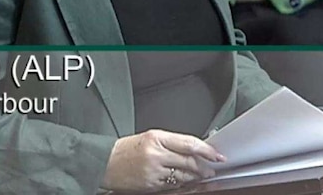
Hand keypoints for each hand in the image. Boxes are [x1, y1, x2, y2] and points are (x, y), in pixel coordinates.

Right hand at [101, 129, 225, 191]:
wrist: (105, 162)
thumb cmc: (126, 149)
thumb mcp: (149, 137)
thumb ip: (171, 142)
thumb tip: (192, 149)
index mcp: (156, 138)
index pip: (189, 144)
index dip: (207, 150)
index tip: (217, 154)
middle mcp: (156, 154)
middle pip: (189, 161)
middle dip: (204, 166)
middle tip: (212, 167)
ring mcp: (154, 172)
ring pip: (183, 176)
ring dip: (195, 177)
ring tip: (201, 175)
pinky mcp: (151, 185)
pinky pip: (172, 186)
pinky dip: (181, 184)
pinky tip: (185, 182)